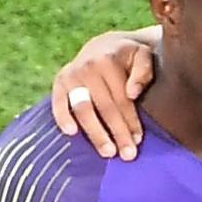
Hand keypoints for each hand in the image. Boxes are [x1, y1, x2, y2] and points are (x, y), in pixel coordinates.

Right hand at [51, 32, 156, 158]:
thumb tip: (132, 93)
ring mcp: (71, 75)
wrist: (105, 46)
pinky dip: (62, 117)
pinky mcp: (59, 81)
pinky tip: (71, 133)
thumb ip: (143, 71)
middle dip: (117, 133)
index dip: (131, 121)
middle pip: (104, 107)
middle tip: (127, 155)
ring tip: (107, 152)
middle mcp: (87, 68)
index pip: (122, 99)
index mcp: (108, 62)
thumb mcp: (142, 56)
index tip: (139, 140)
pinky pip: (58, 102)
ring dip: (95, 132)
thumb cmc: (129, 58)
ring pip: (83, 108)